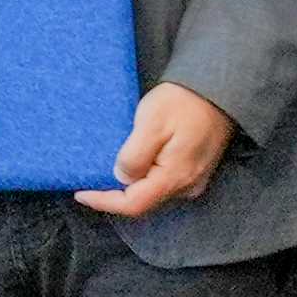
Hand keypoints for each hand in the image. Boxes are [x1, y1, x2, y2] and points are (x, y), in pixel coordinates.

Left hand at [77, 82, 236, 218]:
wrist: (216, 91)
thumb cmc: (181, 104)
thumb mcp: (151, 124)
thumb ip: (135, 155)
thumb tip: (121, 177)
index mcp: (175, 177)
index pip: (135, 204)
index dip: (105, 203)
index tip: (81, 193)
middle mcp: (186, 186)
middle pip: (144, 201)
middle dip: (115, 196)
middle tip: (89, 181)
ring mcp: (193, 180)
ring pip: (153, 192)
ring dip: (128, 187)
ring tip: (104, 172)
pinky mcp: (194, 170)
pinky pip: (162, 181)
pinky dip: (142, 178)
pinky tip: (129, 165)